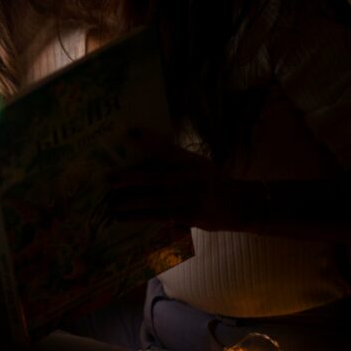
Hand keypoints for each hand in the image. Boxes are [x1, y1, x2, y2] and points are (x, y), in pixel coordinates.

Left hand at [107, 145, 242, 231]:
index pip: (169, 149)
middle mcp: (192, 178)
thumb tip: (143, 151)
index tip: (131, 133)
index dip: (151, 141)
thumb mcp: (199, 165)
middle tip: (110, 178)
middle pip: (157, 177)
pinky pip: (159, 216)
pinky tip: (123, 217)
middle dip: (131, 178)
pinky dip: (139, 217)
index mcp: (193, 162)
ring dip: (131, 201)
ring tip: (111, 202)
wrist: (241, 204)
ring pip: (155, 200)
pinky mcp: (189, 216)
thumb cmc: (213, 182)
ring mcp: (191, 199)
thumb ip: (176, 160)